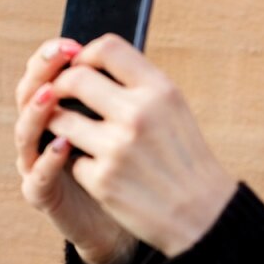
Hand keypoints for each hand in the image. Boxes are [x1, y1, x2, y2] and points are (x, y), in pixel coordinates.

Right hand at [14, 38, 135, 263]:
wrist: (134, 218)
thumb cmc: (133, 167)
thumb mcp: (130, 125)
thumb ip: (120, 95)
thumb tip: (125, 53)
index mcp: (61, 111)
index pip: (47, 75)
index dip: (54, 57)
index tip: (73, 44)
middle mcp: (42, 134)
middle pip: (28, 95)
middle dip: (42, 72)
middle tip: (59, 57)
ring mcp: (37, 163)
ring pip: (26, 132)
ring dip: (37, 111)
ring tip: (51, 94)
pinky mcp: (43, 195)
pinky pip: (38, 175)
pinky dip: (48, 159)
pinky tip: (63, 145)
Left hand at [44, 34, 237, 257]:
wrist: (204, 215)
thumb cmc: (186, 160)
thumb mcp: (175, 111)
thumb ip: (140, 86)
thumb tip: (93, 63)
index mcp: (160, 91)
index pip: (108, 48)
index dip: (85, 53)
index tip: (80, 66)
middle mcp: (137, 115)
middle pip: (74, 79)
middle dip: (60, 86)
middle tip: (59, 96)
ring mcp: (117, 148)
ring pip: (60, 119)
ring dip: (59, 124)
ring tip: (72, 132)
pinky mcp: (102, 180)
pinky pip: (71, 159)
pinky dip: (80, 164)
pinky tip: (100, 172)